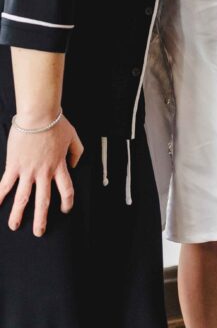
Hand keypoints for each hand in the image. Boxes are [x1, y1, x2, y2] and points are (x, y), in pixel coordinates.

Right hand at [0, 115, 83, 234]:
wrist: (39, 114)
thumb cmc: (56, 123)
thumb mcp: (73, 136)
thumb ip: (77, 152)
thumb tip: (75, 165)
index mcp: (59, 166)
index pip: (66, 189)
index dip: (67, 202)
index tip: (65, 210)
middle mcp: (44, 172)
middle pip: (43, 201)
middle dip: (41, 219)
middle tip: (39, 232)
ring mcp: (28, 171)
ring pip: (23, 198)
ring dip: (18, 214)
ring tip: (14, 226)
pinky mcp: (14, 166)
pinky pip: (6, 184)